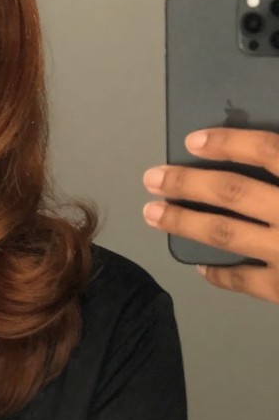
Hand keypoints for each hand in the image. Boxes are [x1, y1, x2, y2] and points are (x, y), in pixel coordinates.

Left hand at [142, 128, 278, 304]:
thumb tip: (266, 153)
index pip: (267, 151)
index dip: (228, 143)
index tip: (192, 141)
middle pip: (233, 191)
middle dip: (186, 183)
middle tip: (153, 178)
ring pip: (225, 233)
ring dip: (184, 222)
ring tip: (154, 213)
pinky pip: (241, 279)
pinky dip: (217, 272)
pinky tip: (199, 266)